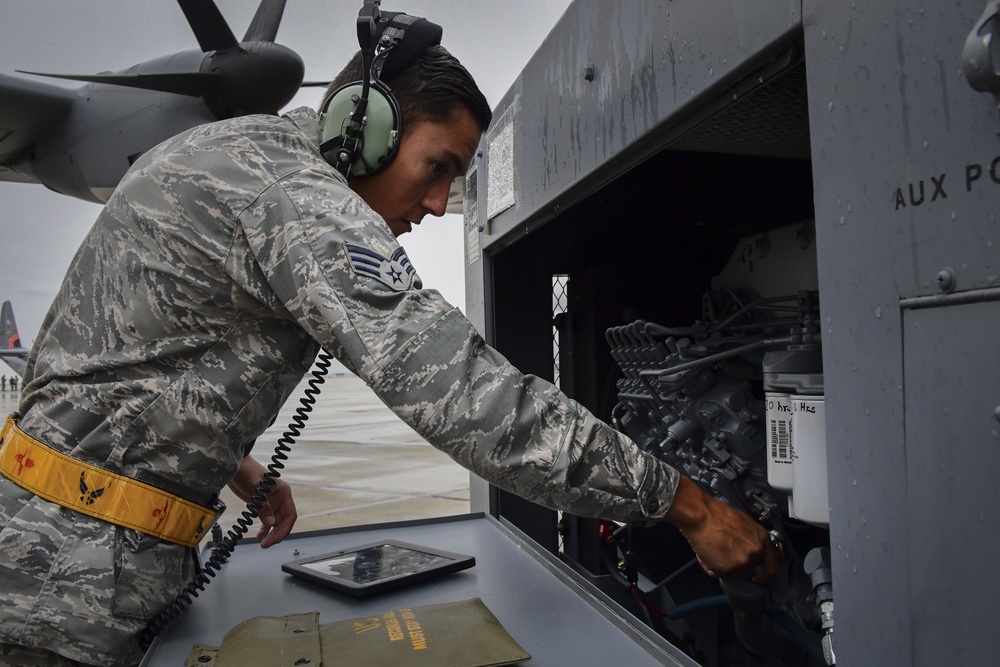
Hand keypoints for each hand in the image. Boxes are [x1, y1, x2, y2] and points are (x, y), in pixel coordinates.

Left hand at [228, 455, 297, 547]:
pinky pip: (267, 520)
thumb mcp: (255, 489)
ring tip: (263, 544)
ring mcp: (271, 502)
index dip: (285, 528)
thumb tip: (271, 524)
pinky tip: (259, 536)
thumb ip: (263, 507)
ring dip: (271, 534)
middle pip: (284, 521)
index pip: (290, 514)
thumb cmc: (246, 471)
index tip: (277, 538)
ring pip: (276, 523)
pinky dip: (264, 529)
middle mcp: (280, 498)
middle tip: (267, 544)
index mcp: (283, 492)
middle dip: (277, 534)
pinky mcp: (262, 505)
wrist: (234, 466)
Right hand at [663, 476, 781, 582]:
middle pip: (748, 570)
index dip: (766, 574)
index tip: (759, 577)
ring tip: (711, 551)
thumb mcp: (744, 523)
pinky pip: (718, 574)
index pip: (773, 564)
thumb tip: (748, 549)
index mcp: (762, 539)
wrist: (701, 515)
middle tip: (723, 556)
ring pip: (733, 574)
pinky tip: (705, 554)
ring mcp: (743, 562)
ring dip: (722, 567)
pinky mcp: (727, 569)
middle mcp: (756, 552)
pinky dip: (709, 567)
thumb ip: (751, 539)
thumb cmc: (716, 514)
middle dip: (735, 566)